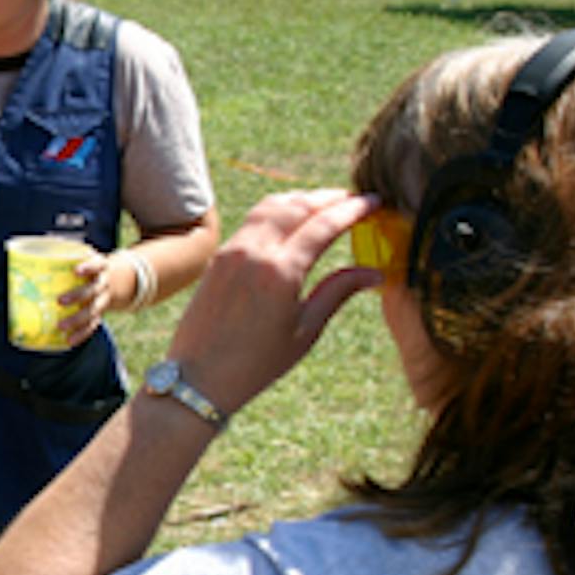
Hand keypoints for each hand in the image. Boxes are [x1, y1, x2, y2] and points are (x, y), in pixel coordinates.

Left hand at [50, 252, 114, 351]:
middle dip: (77, 296)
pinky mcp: (100, 314)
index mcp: (100, 266)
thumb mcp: (78, 258)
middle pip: (92, 291)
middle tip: (60, 301)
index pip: (97, 265)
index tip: (76, 271)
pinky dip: (81, 334)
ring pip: (92, 311)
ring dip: (77, 320)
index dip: (88, 267)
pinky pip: (92, 326)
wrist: (111, 282)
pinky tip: (69, 341)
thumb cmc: (84, 267)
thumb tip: (24, 256)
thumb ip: (59, 256)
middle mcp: (103, 283)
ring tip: (61, 326)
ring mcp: (103, 300)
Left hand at [162, 190, 382, 416]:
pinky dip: (278, 209)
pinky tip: (292, 217)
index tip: (375, 200)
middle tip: (356, 198)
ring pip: (272, 206)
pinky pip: (252, 219)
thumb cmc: (256, 363)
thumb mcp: (305, 331)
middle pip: (298, 206)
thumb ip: (338, 292)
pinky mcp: (219, 256)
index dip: (354, 208)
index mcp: (280, 272)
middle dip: (330, 197)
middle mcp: (253, 252)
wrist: (198, 377)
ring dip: (303, 198)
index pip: (324, 224)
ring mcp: (232, 251)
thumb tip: (376, 273)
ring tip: (327, 203)